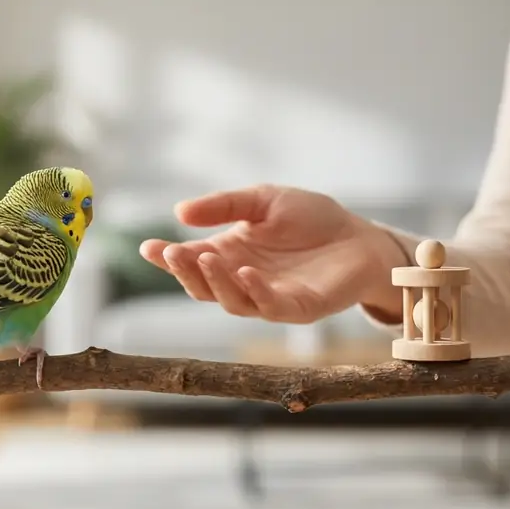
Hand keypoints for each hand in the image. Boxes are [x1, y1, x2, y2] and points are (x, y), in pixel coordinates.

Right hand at [139, 184, 407, 323]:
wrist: (361, 236)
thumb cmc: (312, 219)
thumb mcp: (263, 200)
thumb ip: (224, 205)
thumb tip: (180, 211)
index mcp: (230, 256)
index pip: (191, 261)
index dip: (167, 258)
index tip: (148, 247)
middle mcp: (243, 281)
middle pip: (203, 286)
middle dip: (184, 272)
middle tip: (172, 254)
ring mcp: (268, 298)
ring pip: (231, 301)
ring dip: (215, 282)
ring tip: (204, 258)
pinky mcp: (298, 308)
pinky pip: (270, 306)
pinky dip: (255, 292)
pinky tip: (247, 273)